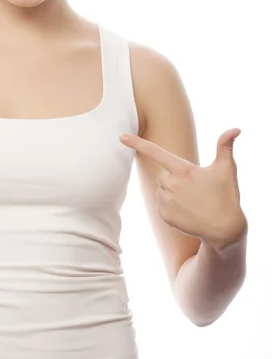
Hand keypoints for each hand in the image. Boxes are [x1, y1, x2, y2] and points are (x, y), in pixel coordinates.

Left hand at [120, 128, 246, 249]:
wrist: (225, 230)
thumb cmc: (226, 196)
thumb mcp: (227, 169)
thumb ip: (225, 146)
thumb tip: (236, 128)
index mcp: (183, 169)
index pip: (156, 152)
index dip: (138, 143)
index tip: (121, 137)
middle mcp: (171, 184)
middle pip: (163, 175)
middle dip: (174, 179)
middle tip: (194, 188)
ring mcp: (166, 201)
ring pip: (161, 191)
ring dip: (172, 193)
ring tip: (192, 201)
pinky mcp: (163, 216)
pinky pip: (161, 206)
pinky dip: (171, 208)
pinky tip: (187, 212)